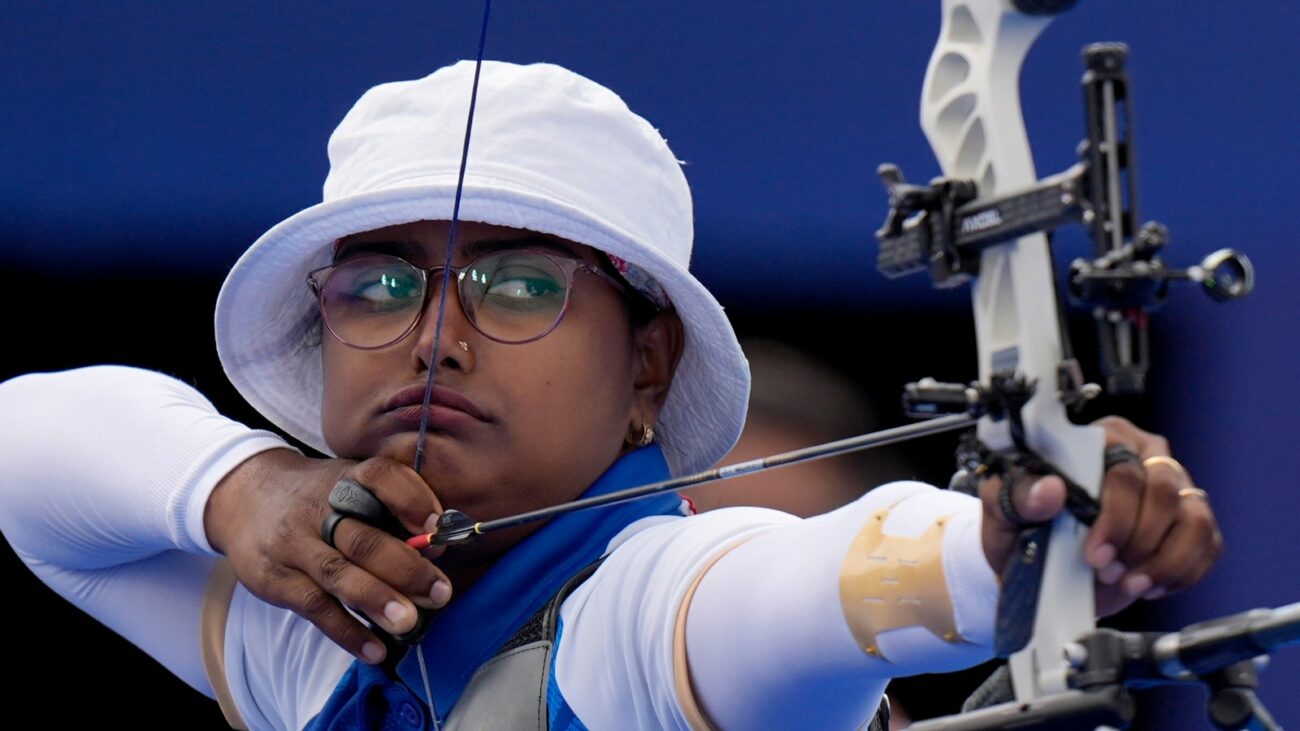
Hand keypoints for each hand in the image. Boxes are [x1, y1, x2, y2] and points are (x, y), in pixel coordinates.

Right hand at [204, 449, 452, 663]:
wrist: (243, 497)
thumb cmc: (317, 497)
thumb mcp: (349, 485)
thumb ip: (390, 510)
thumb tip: (435, 550)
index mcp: (346, 479)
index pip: (379, 477)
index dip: (411, 499)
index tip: (436, 525)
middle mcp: (318, 509)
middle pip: (363, 538)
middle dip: (405, 568)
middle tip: (440, 593)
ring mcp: (293, 545)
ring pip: (338, 574)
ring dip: (377, 600)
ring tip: (409, 622)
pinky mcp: (275, 579)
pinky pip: (314, 608)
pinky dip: (346, 631)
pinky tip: (375, 649)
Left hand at [980, 416, 1221, 615]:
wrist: (1037, 564)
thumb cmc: (1022, 527)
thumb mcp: (1004, 511)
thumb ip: (1021, 496)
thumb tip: (1050, 489)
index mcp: (1101, 438)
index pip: (1123, 469)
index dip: (1115, 516)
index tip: (1095, 555)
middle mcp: (1144, 454)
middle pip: (1164, 493)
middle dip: (1138, 542)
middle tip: (1108, 572)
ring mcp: (1174, 486)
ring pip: (1194, 519)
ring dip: (1166, 561)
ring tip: (1131, 584)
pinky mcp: (1190, 519)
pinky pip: (1208, 543)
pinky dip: (1184, 571)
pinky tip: (1152, 585)